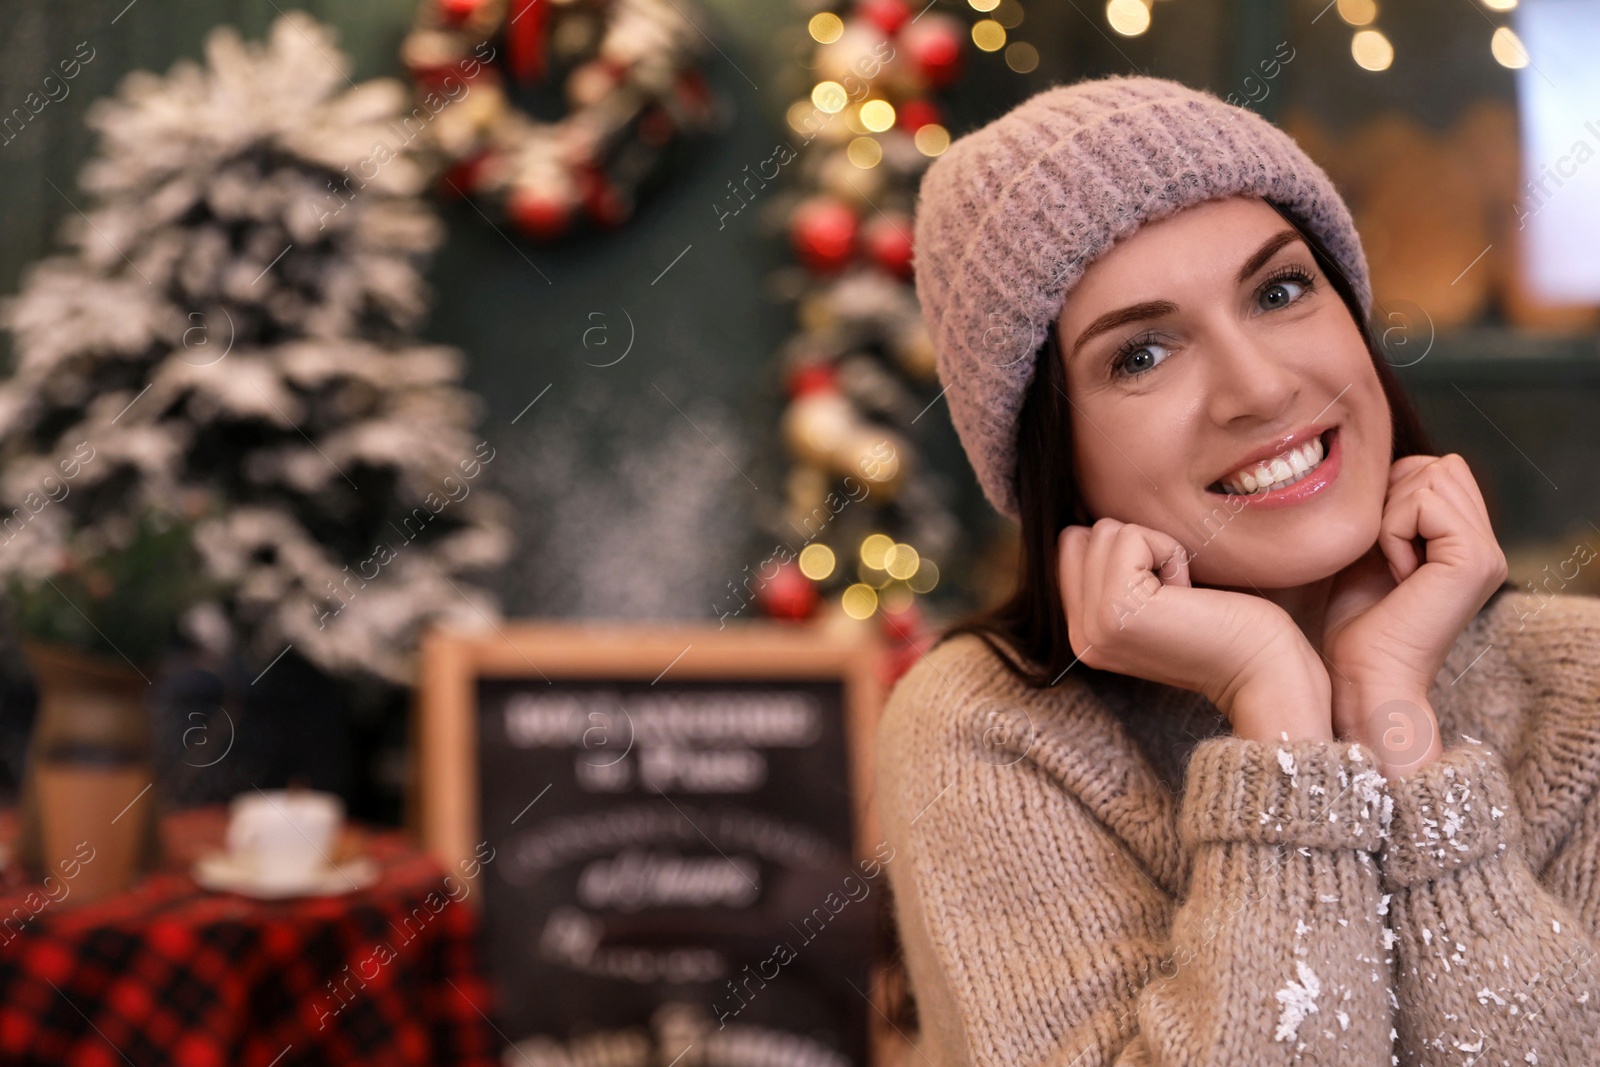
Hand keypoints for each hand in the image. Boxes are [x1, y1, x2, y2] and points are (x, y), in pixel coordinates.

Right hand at [1059, 518, 1331, 741]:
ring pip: (1103, 531)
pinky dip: (1168, 551)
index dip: (1122, 554)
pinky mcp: (1117, 608)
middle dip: (1134, 547)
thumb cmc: (1225, 626)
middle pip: (1078, 537)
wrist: (1263, 671)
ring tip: (1181, 596)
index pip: (1070, 550)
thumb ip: (1112, 575)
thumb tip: (1097, 525)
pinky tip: (1187, 593)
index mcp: (1084, 633)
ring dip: (1154, 549)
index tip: (1162, 593)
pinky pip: (1129, 536)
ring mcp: (1094, 623)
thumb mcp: (1151, 602)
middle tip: (1172, 593)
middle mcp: (1080, 634)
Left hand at [1322, 454, 1507, 742]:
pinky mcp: (1475, 559)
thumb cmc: (1355, 622)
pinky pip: (1423, 503)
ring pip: (1431, 476)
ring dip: (1390, 516)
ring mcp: (1487, 552)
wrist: (1363, 677)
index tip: (1375, 549)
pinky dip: (1392, 532)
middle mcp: (1486, 546)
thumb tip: (1381, 464)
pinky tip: (1396, 574)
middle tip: (1382, 556)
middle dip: (1392, 499)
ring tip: (1390, 566)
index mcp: (1466, 543)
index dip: (1389, 495)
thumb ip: (1389, 508)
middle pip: (1437, 465)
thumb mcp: (1369, 550)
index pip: (1434, 468)